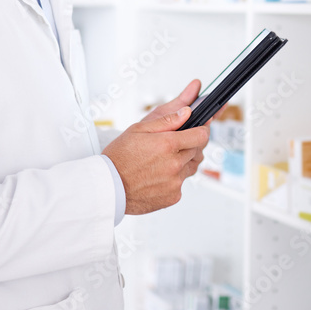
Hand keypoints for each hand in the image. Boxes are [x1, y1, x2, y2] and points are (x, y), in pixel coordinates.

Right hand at [103, 80, 209, 214]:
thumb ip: (167, 120)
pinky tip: (159, 175)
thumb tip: (187, 112)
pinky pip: (182, 184)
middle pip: (198, 151)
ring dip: (183, 162)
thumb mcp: (139, 129)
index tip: (197, 129)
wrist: (108, 186)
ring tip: (163, 160)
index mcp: (168, 144)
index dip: (201, 130)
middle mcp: (175, 165)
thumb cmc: (119, 157)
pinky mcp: (173, 197)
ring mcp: (175, 182)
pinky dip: (174, 179)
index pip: (202, 135)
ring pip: (191, 168)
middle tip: (173, 145)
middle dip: (190, 145)